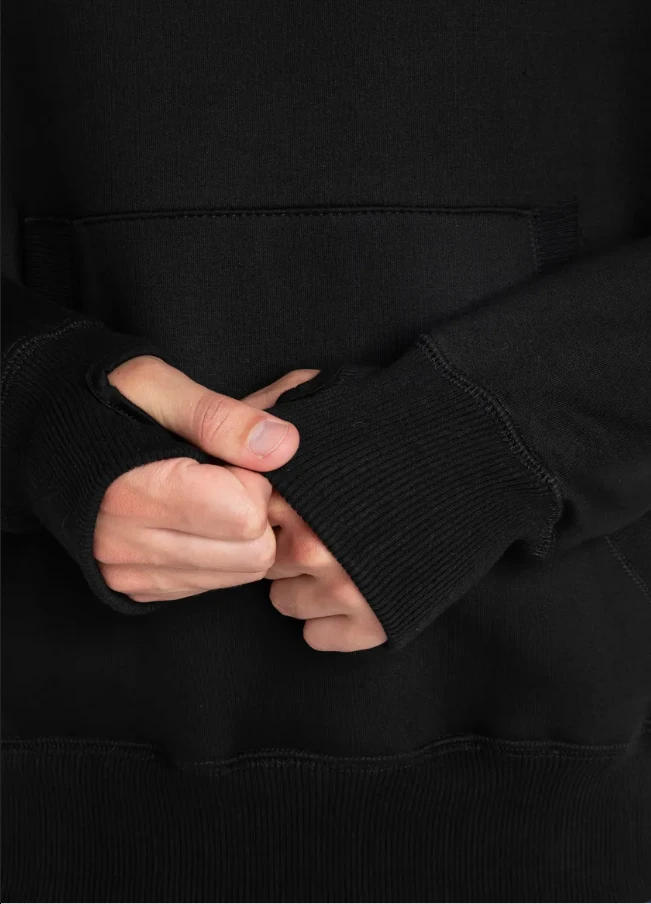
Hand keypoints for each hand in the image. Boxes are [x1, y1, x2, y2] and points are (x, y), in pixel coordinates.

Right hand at [93, 355, 300, 601]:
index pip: (245, 514)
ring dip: (244, 535)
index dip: (257, 478)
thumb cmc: (104, 401)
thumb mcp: (158, 385)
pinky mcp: (135, 586)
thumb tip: (284, 446)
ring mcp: (129, 571)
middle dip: (259, 511)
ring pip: (238, 574)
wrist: (43, 435)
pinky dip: (221, 553)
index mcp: (133, 490)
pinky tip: (201, 517)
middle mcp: (126, 543)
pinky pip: (210, 584)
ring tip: (217, 492)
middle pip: (251, 554)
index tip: (236, 453)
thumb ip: (222, 417)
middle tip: (237, 473)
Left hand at [243, 371, 386, 651]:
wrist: (482, 462)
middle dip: (284, 544)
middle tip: (320, 527)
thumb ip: (278, 407)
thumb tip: (243, 428)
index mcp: (296, 494)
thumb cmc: (407, 425)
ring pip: (284, 602)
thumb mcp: (336, 397)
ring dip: (303, 584)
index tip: (290, 500)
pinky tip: (354, 589)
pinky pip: (316, 636)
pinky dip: (330, 619)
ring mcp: (342, 588)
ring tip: (340, 556)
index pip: (243, 517)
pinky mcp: (371, 624)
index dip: (267, 508)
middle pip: (263, 561)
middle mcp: (312, 544)